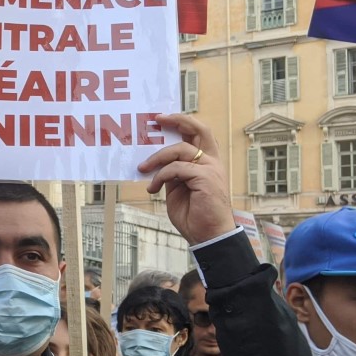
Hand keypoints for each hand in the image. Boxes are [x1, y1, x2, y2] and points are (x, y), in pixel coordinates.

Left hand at [138, 114, 234, 244]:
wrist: (207, 236)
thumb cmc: (194, 216)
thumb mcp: (177, 189)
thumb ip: (172, 174)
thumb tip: (157, 164)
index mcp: (207, 163)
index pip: (198, 135)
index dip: (182, 122)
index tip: (162, 118)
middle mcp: (212, 162)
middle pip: (199, 130)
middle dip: (178, 120)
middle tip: (157, 119)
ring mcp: (211, 169)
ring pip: (180, 150)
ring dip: (157, 158)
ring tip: (143, 169)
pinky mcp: (206, 178)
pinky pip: (176, 169)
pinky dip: (160, 176)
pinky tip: (153, 188)